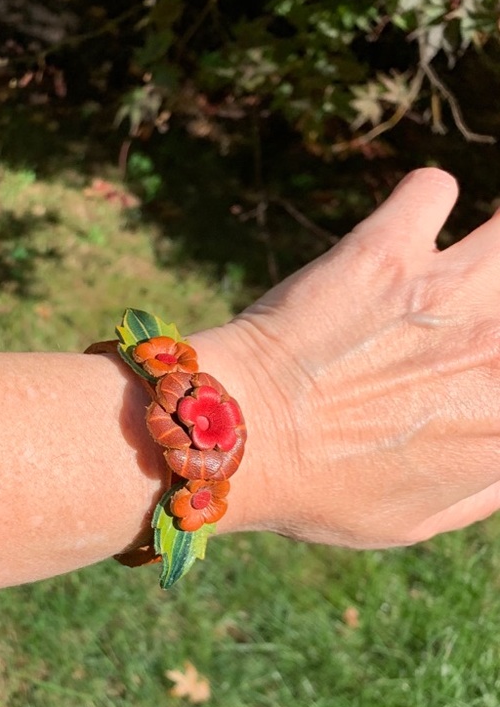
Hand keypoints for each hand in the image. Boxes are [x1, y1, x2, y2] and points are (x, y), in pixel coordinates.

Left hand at [192, 168, 499, 547]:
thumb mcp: (415, 518)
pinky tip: (407, 228)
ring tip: (468, 252)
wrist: (233, 440)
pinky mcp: (388, 249)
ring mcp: (452, 291)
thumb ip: (488, 483)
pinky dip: (425, 200)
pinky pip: (433, 189)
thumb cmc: (317, 490)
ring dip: (495, 236)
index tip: (485, 356)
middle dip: (498, 285)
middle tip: (472, 300)